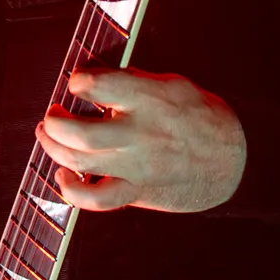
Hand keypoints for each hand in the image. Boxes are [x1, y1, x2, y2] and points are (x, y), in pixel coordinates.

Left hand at [35, 67, 246, 212]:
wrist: (231, 159)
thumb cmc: (197, 114)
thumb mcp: (171, 83)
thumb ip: (131, 81)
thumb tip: (91, 78)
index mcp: (150, 100)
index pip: (98, 86)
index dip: (78, 81)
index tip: (77, 82)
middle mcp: (141, 135)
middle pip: (79, 134)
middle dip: (54, 122)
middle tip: (53, 114)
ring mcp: (137, 167)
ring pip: (80, 163)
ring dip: (53, 148)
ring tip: (49, 135)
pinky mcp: (136, 191)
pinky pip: (96, 200)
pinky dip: (71, 191)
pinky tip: (64, 175)